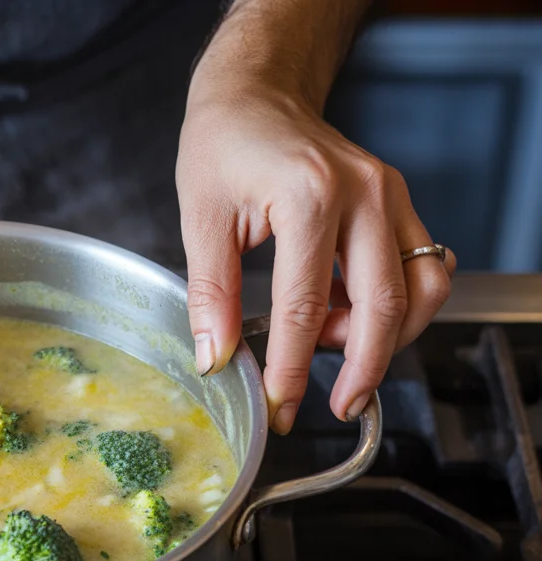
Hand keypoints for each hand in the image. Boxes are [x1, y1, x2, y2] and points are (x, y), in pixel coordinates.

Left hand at [177, 87, 454, 433]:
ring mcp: (390, 195)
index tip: (280, 407)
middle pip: (385, 304)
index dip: (293, 368)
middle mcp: (364, 193)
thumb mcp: (200, 218)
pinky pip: (419, 266)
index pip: (305, 305)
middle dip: (364, 368)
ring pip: (420, 288)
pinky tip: (347, 316)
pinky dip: (394, 304)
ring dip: (387, 336)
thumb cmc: (224, 145)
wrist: (255, 94)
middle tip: (339, 406)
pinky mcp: (397, 202)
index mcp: (308, 196)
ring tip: (333, 353)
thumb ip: (210, 292)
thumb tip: (216, 358)